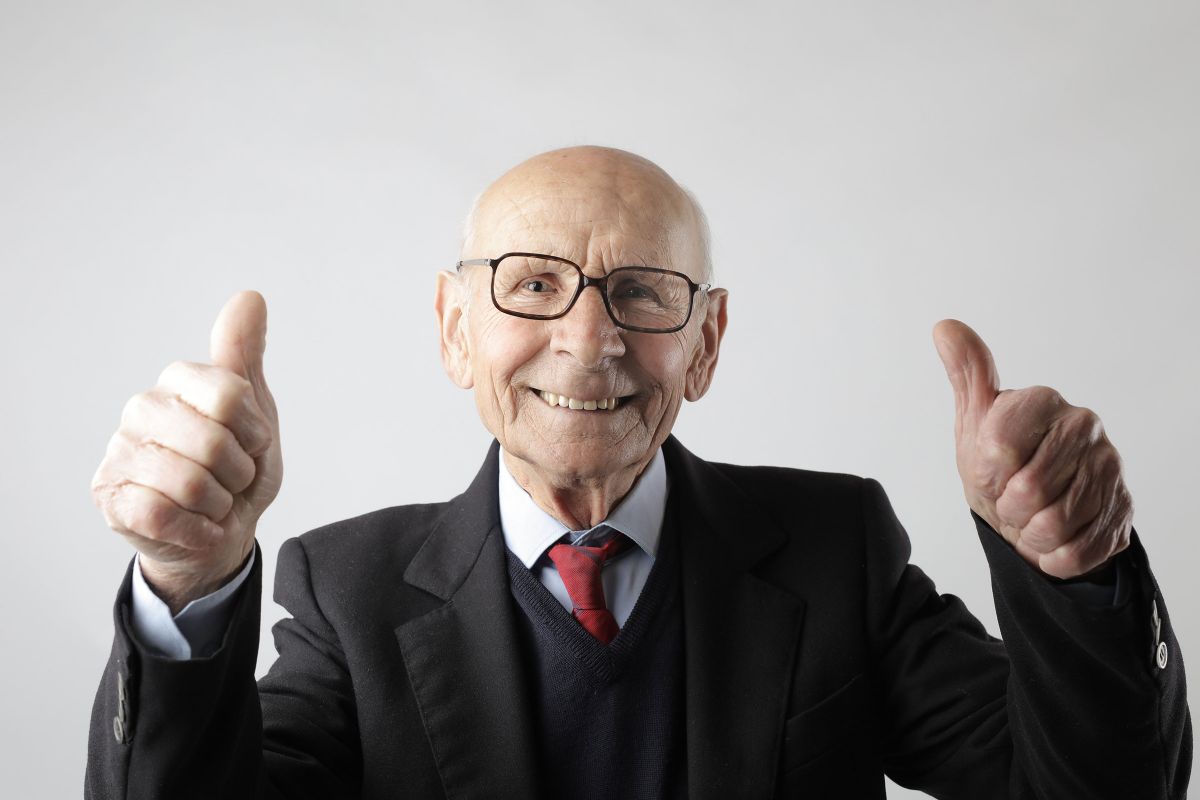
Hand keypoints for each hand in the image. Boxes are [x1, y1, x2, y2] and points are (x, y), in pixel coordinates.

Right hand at [92, 291, 282, 611]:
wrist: (223, 530)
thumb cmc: (237, 468)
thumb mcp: (255, 411)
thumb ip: (247, 355)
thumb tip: (250, 297)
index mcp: (179, 380)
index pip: (230, 394)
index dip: (254, 431)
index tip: (251, 442)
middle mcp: (142, 409)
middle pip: (213, 442)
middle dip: (238, 473)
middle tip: (231, 478)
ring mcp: (120, 452)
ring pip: (190, 483)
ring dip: (219, 504)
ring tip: (212, 501)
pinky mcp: (110, 497)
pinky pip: (164, 514)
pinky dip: (197, 529)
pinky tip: (195, 523)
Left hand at [932, 319, 1131, 578]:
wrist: (1035, 510)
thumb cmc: (1000, 462)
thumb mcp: (975, 421)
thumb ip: (967, 376)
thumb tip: (944, 328)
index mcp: (1043, 400)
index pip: (998, 447)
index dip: (985, 472)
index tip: (989, 471)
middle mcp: (1084, 426)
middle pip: (1028, 489)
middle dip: (1007, 507)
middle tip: (1009, 500)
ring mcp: (1110, 467)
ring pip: (1054, 524)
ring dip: (1030, 533)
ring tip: (1030, 518)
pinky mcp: (1123, 510)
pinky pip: (1077, 550)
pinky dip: (1054, 556)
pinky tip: (1052, 539)